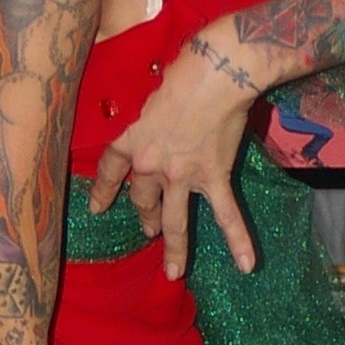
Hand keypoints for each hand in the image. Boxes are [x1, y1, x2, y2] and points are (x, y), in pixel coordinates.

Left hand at [86, 28, 259, 278]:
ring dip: (175, 247)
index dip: (103, 190)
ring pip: (174, 220)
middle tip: (147, 230)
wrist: (217, 74)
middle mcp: (153, 165)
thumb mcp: (153, 96)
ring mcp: (183, 176)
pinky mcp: (213, 178)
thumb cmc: (185, 73)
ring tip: (173, 271)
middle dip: (144, 215)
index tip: (97, 208)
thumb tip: (160, 118)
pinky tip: (246, 264)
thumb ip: (152, 117)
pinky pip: (226, 214)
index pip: (111, 169)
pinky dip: (238, 239)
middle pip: (143, 198)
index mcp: (134, 141)